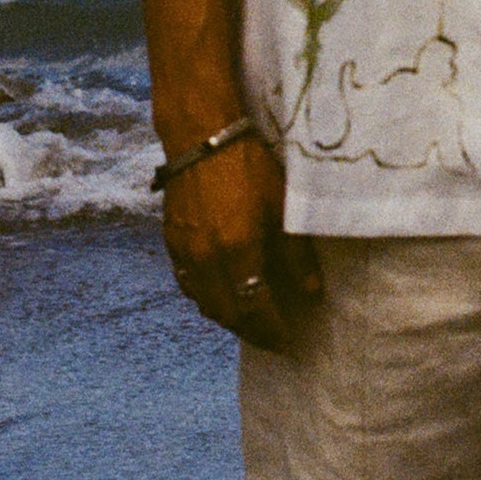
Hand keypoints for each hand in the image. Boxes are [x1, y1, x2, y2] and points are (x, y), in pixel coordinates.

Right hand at [161, 134, 320, 352]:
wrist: (201, 137)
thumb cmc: (249, 166)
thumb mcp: (282, 207)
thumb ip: (295, 255)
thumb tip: (309, 292)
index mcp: (236, 251)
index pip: (254, 309)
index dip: (270, 330)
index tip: (286, 342)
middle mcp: (205, 259)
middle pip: (226, 313)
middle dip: (249, 331)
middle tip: (269, 338)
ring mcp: (184, 252)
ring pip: (203, 301)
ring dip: (226, 316)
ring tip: (248, 319)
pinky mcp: (171, 241)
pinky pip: (187, 283)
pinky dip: (205, 296)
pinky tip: (219, 293)